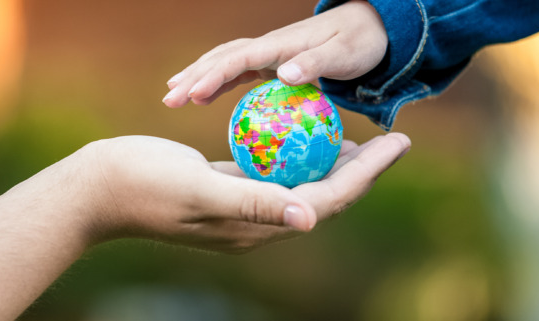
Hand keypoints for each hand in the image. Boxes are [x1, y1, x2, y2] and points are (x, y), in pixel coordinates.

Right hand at [63, 133, 408, 252]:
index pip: (328, 200)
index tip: (400, 143)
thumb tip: (309, 219)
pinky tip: (305, 134)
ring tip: (363, 139)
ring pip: (302, 184)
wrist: (98, 188)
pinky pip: (273, 171)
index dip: (369, 174)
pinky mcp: (226, 188)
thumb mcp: (199, 190)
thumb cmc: (143, 186)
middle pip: (325, 195)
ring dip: (334, 164)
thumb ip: (252, 203)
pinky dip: (296, 154)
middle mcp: (255, 222)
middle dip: (364, 171)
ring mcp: (240, 207)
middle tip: (395, 140)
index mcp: (257, 227)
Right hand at [162, 0, 387, 106]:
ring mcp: (269, 54)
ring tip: (172, 96)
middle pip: (223, 58)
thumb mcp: (345, 53)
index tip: (192, 95)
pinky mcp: (273, 63)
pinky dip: (217, 82)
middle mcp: (270, 47)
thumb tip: (283, 73)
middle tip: (168, 100)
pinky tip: (203, 97)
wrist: (370, 28)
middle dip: (194, 77)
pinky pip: (238, 71)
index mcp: (282, 45)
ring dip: (199, 77)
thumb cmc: (360, 43)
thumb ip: (315, 63)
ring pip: (225, 62)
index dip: (214, 75)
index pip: (239, 58)